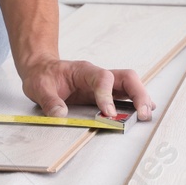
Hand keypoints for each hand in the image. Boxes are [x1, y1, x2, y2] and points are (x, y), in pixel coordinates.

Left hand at [20, 58, 154, 121]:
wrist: (41, 69)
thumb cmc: (42, 75)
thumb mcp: (39, 87)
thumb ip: (50, 101)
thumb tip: (60, 115)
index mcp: (83, 70)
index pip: (102, 79)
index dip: (107, 95)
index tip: (109, 113)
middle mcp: (98, 75)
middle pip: (126, 77)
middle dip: (138, 94)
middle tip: (143, 113)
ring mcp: (104, 84)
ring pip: (130, 85)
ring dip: (141, 99)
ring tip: (146, 115)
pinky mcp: (105, 94)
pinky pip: (126, 95)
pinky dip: (136, 103)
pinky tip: (143, 112)